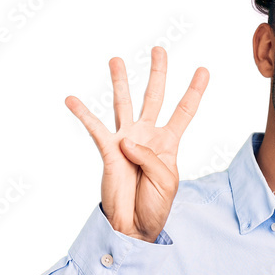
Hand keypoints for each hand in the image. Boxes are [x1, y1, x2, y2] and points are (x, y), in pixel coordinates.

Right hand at [65, 50, 208, 240]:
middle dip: (158, 73)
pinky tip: (71, 99)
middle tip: (159, 49)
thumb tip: (128, 141)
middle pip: (155, 97)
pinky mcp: (108, 151)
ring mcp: (126, 141)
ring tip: (116, 60)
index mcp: (168, 144)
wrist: (134, 225)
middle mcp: (147, 136)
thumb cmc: (154, 205)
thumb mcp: (166, 181)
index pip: (184, 112)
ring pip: (124, 104)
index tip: (203, 70)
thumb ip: (151, 157)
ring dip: (120, 82)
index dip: (194, 91)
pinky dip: (83, 113)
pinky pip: (94, 128)